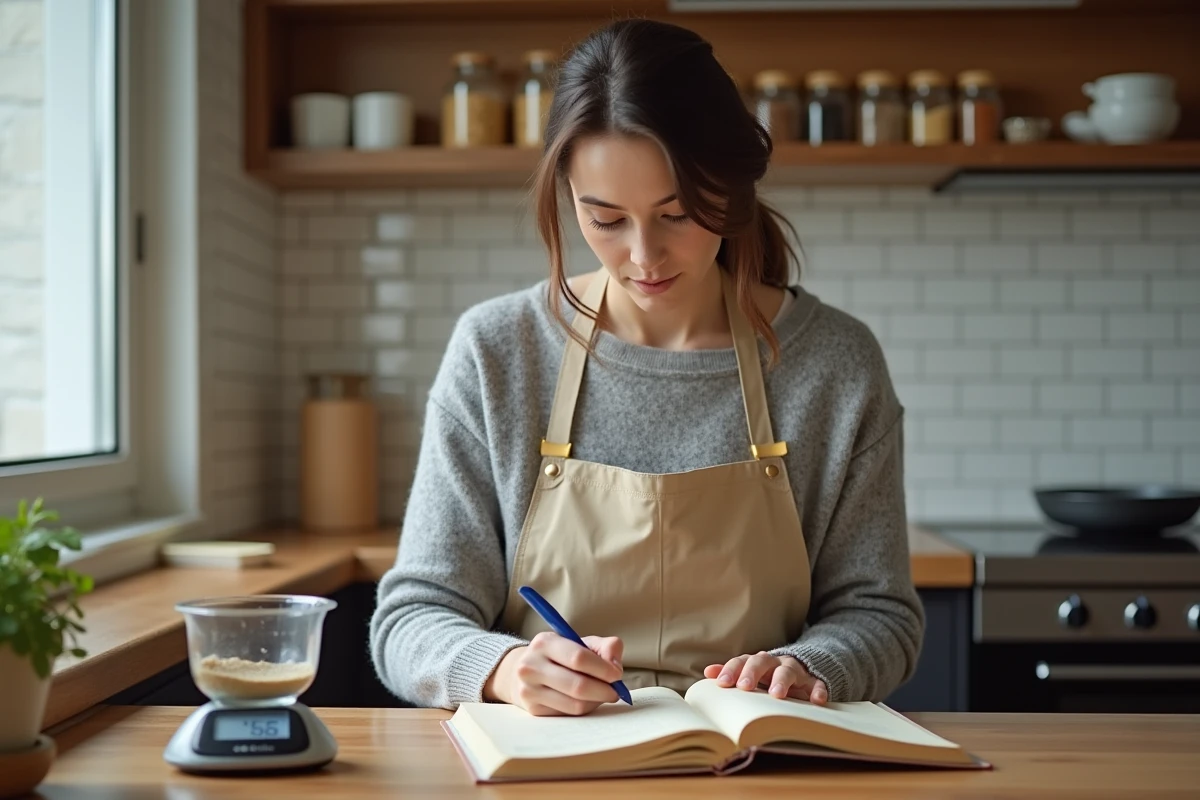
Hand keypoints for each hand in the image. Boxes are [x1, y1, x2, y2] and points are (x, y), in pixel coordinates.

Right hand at [484, 632, 624, 715]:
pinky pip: (569, 714)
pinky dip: (584, 709)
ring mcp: (529, 690)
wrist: (525, 671)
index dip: (603, 669)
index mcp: (545, 643)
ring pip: (575, 704)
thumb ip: (605, 647)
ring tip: (601, 694)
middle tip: (615, 691)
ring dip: (596, 702)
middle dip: (604, 690)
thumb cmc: (560, 656)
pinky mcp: (533, 709)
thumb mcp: (580, 642)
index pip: (579, 658)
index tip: (617, 675)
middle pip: (578, 686)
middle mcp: (532, 666)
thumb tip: (615, 666)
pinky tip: (586, 700)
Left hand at [703, 652, 828, 704]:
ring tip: (777, 694)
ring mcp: (795, 670)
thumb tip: (707, 673)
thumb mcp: (751, 673)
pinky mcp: (814, 681)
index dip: (732, 670)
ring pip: (788, 670)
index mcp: (757, 662)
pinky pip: (817, 684)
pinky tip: (817, 701)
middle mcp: (775, 662)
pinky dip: (818, 691)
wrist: (804, 667)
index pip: (742, 662)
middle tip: (745, 687)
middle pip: (762, 662)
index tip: (723, 683)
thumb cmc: (770, 675)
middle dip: (752, 673)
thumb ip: (731, 673)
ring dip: (782, 680)